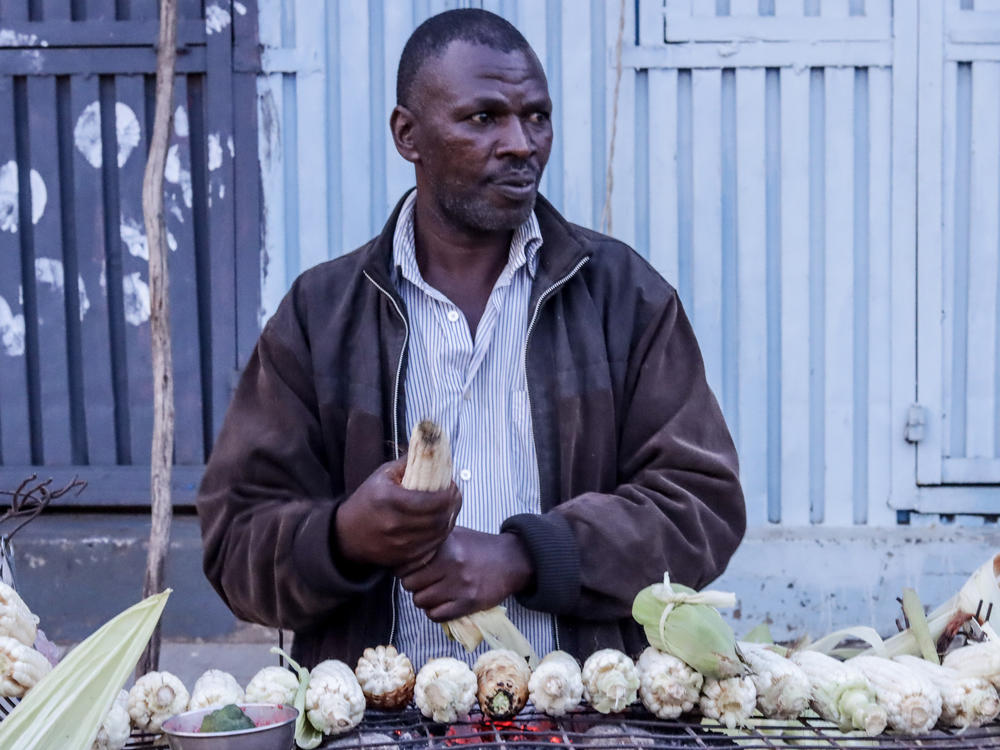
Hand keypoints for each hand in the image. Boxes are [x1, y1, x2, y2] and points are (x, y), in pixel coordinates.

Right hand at [334, 456, 461, 568]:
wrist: (346, 534)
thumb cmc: (367, 501)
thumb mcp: (382, 475)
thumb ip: (409, 463)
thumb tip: (433, 450)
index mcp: (389, 500)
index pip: (431, 500)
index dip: (448, 494)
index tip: (452, 486)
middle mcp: (394, 525)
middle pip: (438, 518)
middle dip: (453, 505)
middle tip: (454, 495)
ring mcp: (400, 545)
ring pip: (439, 534)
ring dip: (449, 519)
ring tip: (449, 508)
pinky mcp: (404, 559)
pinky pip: (432, 548)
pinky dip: (440, 535)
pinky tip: (439, 524)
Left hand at [396, 527, 532, 621]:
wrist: (511, 560)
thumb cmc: (478, 546)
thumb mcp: (455, 534)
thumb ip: (431, 539)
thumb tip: (403, 547)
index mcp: (445, 546)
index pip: (406, 564)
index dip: (404, 568)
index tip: (410, 568)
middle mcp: (451, 564)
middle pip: (410, 584)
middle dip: (413, 584)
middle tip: (422, 581)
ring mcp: (460, 585)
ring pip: (421, 601)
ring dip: (424, 599)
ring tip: (433, 592)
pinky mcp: (468, 603)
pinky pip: (436, 616)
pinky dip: (435, 612)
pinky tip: (441, 603)